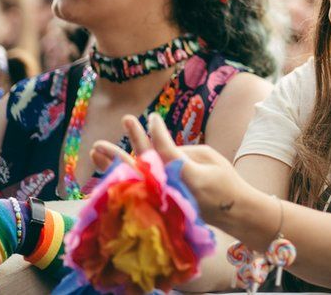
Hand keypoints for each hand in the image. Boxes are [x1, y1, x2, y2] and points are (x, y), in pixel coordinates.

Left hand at [91, 114, 254, 225]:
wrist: (233, 212)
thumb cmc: (224, 180)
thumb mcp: (210, 158)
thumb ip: (183, 150)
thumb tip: (158, 149)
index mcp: (186, 175)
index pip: (165, 149)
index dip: (157, 131)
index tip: (153, 117)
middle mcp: (170, 188)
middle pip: (143, 163)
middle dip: (133, 139)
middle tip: (126, 119)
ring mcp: (163, 199)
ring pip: (132, 179)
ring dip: (114, 162)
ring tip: (97, 149)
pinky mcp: (160, 206)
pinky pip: (134, 191)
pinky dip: (118, 180)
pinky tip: (104, 168)